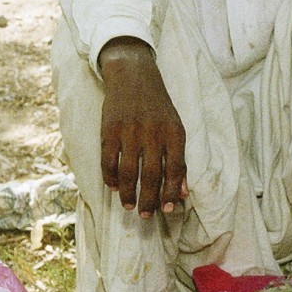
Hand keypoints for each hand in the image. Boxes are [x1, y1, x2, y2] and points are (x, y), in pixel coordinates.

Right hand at [99, 37, 187, 217]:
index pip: (175, 170)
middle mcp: (153, 133)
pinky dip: (110, 177)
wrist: (133, 76)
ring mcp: (130, 131)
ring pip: (128, 172)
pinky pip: (109, 160)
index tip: (167, 209)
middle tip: (146, 216)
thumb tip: (182, 193)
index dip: (171, 192)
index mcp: (174, 133)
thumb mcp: (176, 128)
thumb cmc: (158, 107)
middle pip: (151, 175)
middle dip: (149, 200)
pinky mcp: (109, 129)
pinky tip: (113, 187)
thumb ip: (179, 160)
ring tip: (128, 206)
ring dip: (128, 193)